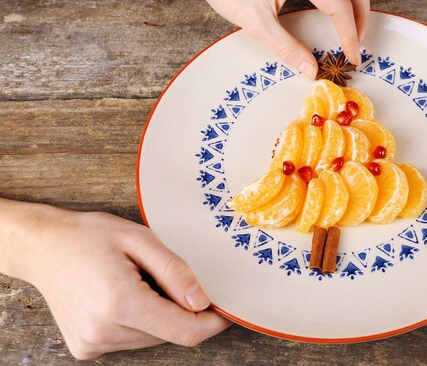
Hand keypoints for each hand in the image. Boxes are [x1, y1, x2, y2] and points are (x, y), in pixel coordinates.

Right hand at [0, 201, 230, 359]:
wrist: (42, 248)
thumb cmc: (89, 236)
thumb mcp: (139, 239)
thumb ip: (175, 271)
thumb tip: (203, 302)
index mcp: (120, 303)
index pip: (185, 331)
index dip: (212, 323)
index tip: (225, 309)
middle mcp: (104, 331)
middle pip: (170, 334)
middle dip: (181, 310)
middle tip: (162, 276)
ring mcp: (92, 343)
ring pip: (152, 338)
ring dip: (159, 315)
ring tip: (136, 282)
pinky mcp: (85, 348)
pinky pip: (131, 339)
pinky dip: (139, 320)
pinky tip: (121, 296)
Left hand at [172, 0, 369, 77]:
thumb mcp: (257, 24)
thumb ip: (288, 48)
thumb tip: (311, 70)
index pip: (339, 5)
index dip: (350, 34)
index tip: (352, 57)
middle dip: (362, 14)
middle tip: (356, 42)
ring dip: (356, 0)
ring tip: (351, 28)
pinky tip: (334, 9)